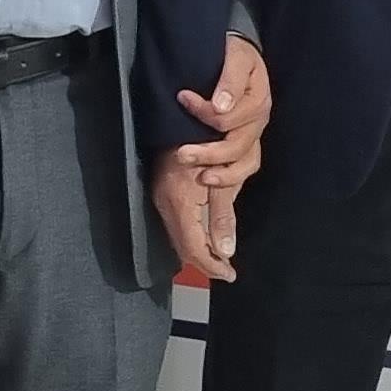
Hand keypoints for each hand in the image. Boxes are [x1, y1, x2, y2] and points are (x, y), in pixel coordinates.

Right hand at [153, 149, 242, 281]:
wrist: (181, 116)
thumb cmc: (209, 142)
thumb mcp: (222, 178)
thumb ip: (222, 216)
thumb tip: (226, 251)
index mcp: (180, 202)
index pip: (193, 247)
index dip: (211, 265)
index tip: (229, 274)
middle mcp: (165, 203)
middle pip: (183, 247)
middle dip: (205, 262)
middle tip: (226, 271)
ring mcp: (160, 198)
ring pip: (178, 238)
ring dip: (198, 251)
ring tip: (219, 259)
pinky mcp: (161, 192)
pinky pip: (175, 225)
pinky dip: (191, 237)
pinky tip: (204, 237)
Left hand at [172, 34, 270, 181]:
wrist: (238, 53)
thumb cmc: (234, 54)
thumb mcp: (235, 56)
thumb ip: (230, 79)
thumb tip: (221, 105)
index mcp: (257, 100)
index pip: (227, 118)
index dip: (202, 111)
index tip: (182, 97)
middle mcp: (258, 121)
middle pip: (236, 146)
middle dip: (208, 153)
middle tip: (181, 154)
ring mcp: (253, 135)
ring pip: (244, 163)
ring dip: (222, 174)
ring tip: (200, 177)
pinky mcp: (247, 144)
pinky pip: (245, 168)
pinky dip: (229, 177)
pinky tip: (210, 180)